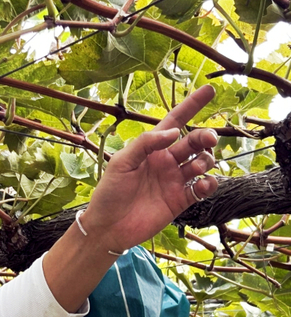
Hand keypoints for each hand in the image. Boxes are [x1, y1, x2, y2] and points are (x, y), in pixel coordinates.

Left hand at [82, 85, 217, 251]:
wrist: (108, 226)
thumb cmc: (109, 192)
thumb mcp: (122, 162)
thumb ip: (146, 144)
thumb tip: (174, 132)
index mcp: (151, 148)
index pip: (175, 122)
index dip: (191, 106)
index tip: (209, 90)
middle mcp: (166, 161)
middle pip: (193, 142)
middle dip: (204, 137)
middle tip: (208, 139)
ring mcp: (174, 181)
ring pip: (202, 162)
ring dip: (206, 160)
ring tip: (197, 167)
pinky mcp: (180, 200)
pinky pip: (202, 188)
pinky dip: (208, 184)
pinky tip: (202, 184)